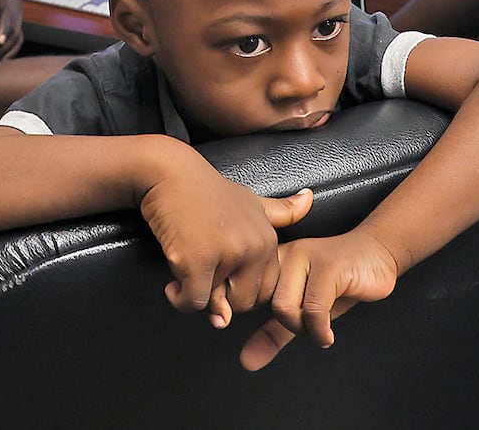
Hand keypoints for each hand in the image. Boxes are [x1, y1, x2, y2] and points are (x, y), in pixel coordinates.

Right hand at [140, 156, 312, 329]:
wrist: (168, 174)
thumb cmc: (204, 190)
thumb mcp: (249, 199)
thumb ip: (281, 210)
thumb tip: (309, 196)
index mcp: (267, 239)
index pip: (264, 291)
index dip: (240, 290)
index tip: (220, 275)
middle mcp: (254, 247)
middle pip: (244, 302)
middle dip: (221, 298)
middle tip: (200, 274)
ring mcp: (228, 254)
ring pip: (218, 304)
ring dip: (197, 296)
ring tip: (185, 272)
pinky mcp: (199, 261)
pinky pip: (194, 302)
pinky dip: (180, 299)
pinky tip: (172, 285)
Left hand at [238, 227, 398, 370]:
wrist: (377, 254)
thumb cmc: (339, 282)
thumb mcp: (302, 311)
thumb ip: (273, 333)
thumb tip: (246, 362)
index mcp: (271, 261)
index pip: (245, 294)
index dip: (251, 316)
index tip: (272, 324)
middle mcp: (283, 254)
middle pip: (267, 304)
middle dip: (290, 325)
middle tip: (310, 327)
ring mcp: (305, 256)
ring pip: (284, 307)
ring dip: (304, 329)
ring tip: (320, 329)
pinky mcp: (329, 266)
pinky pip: (313, 309)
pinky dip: (320, 331)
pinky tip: (328, 335)